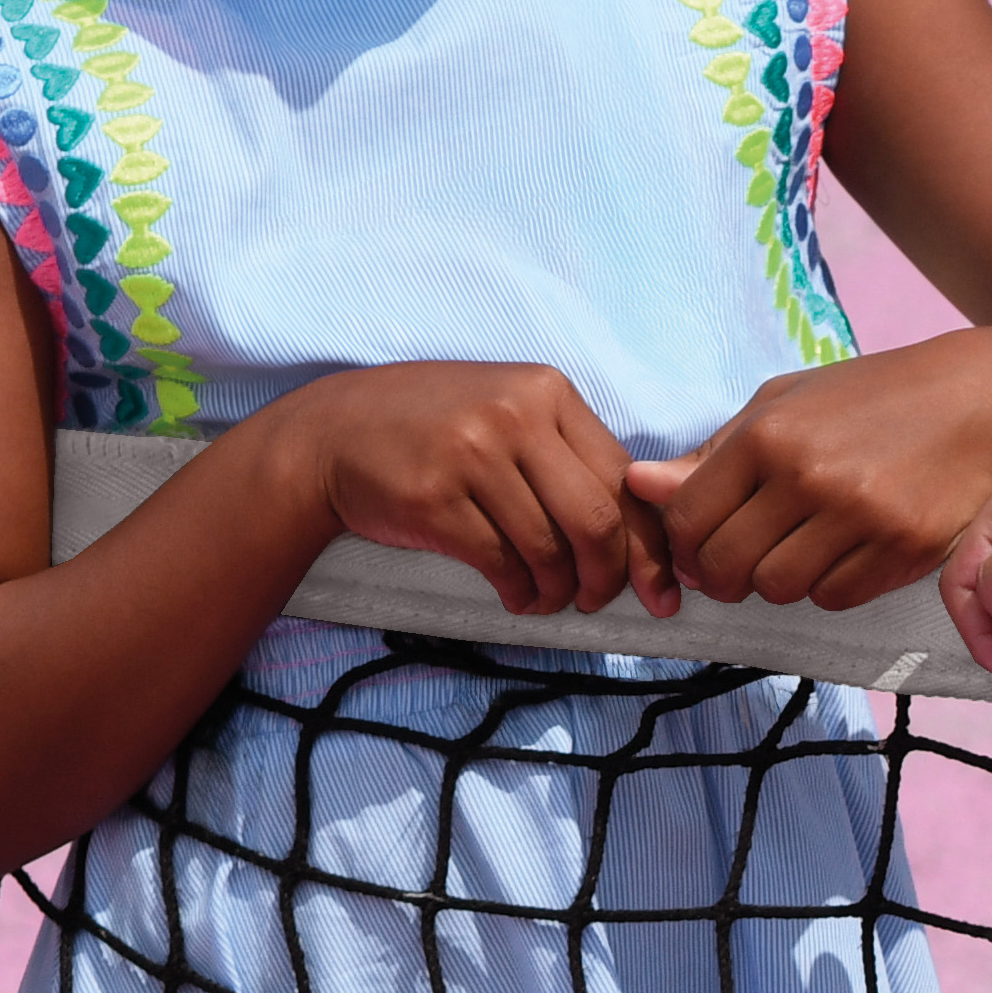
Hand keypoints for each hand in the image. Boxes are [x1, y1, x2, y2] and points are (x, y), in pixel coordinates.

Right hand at [257, 362, 675, 620]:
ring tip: (547, 599)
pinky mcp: (434, 497)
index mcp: (546, 391)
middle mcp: (513, 414)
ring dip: (557, 592)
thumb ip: (570, 458)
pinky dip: (520, 592)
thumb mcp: (507, 415)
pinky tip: (516, 596)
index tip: (660, 590)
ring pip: (549, 549)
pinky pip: (502, 563)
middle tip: (597, 601)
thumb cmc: (433, 432)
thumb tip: (642, 536)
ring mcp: (471, 453)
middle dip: (608, 577)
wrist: (331, 433)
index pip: (624, 480)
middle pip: (597, 520)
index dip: (649, 546)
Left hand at [631, 346, 991, 616]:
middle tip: (740, 564)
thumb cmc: (872, 398)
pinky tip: (842, 555)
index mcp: (768, 434)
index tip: (700, 545)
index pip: (688, 520)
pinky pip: (835, 597)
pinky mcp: (901, 549)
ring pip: (780, 589)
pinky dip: (827, 588)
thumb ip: (713, 453)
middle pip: (727, 567)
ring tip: (796, 554)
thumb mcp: (784, 403)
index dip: (684, 545)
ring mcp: (858, 517)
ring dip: (777, 582)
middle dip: (723, 576)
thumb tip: (640, 487)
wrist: (979, 401)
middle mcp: (808, 476)